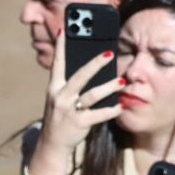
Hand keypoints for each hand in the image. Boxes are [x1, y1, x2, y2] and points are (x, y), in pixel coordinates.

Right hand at [27, 31, 123, 174]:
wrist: (52, 144)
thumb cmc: (61, 116)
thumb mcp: (61, 98)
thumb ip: (72, 83)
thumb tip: (92, 66)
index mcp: (54, 87)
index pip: (58, 63)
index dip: (60, 47)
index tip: (65, 29)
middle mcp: (60, 97)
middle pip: (79, 76)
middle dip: (94, 64)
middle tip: (109, 53)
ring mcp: (68, 111)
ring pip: (91, 95)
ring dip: (108, 87)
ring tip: (121, 81)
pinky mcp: (78, 124)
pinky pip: (98, 115)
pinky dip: (110, 110)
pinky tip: (120, 106)